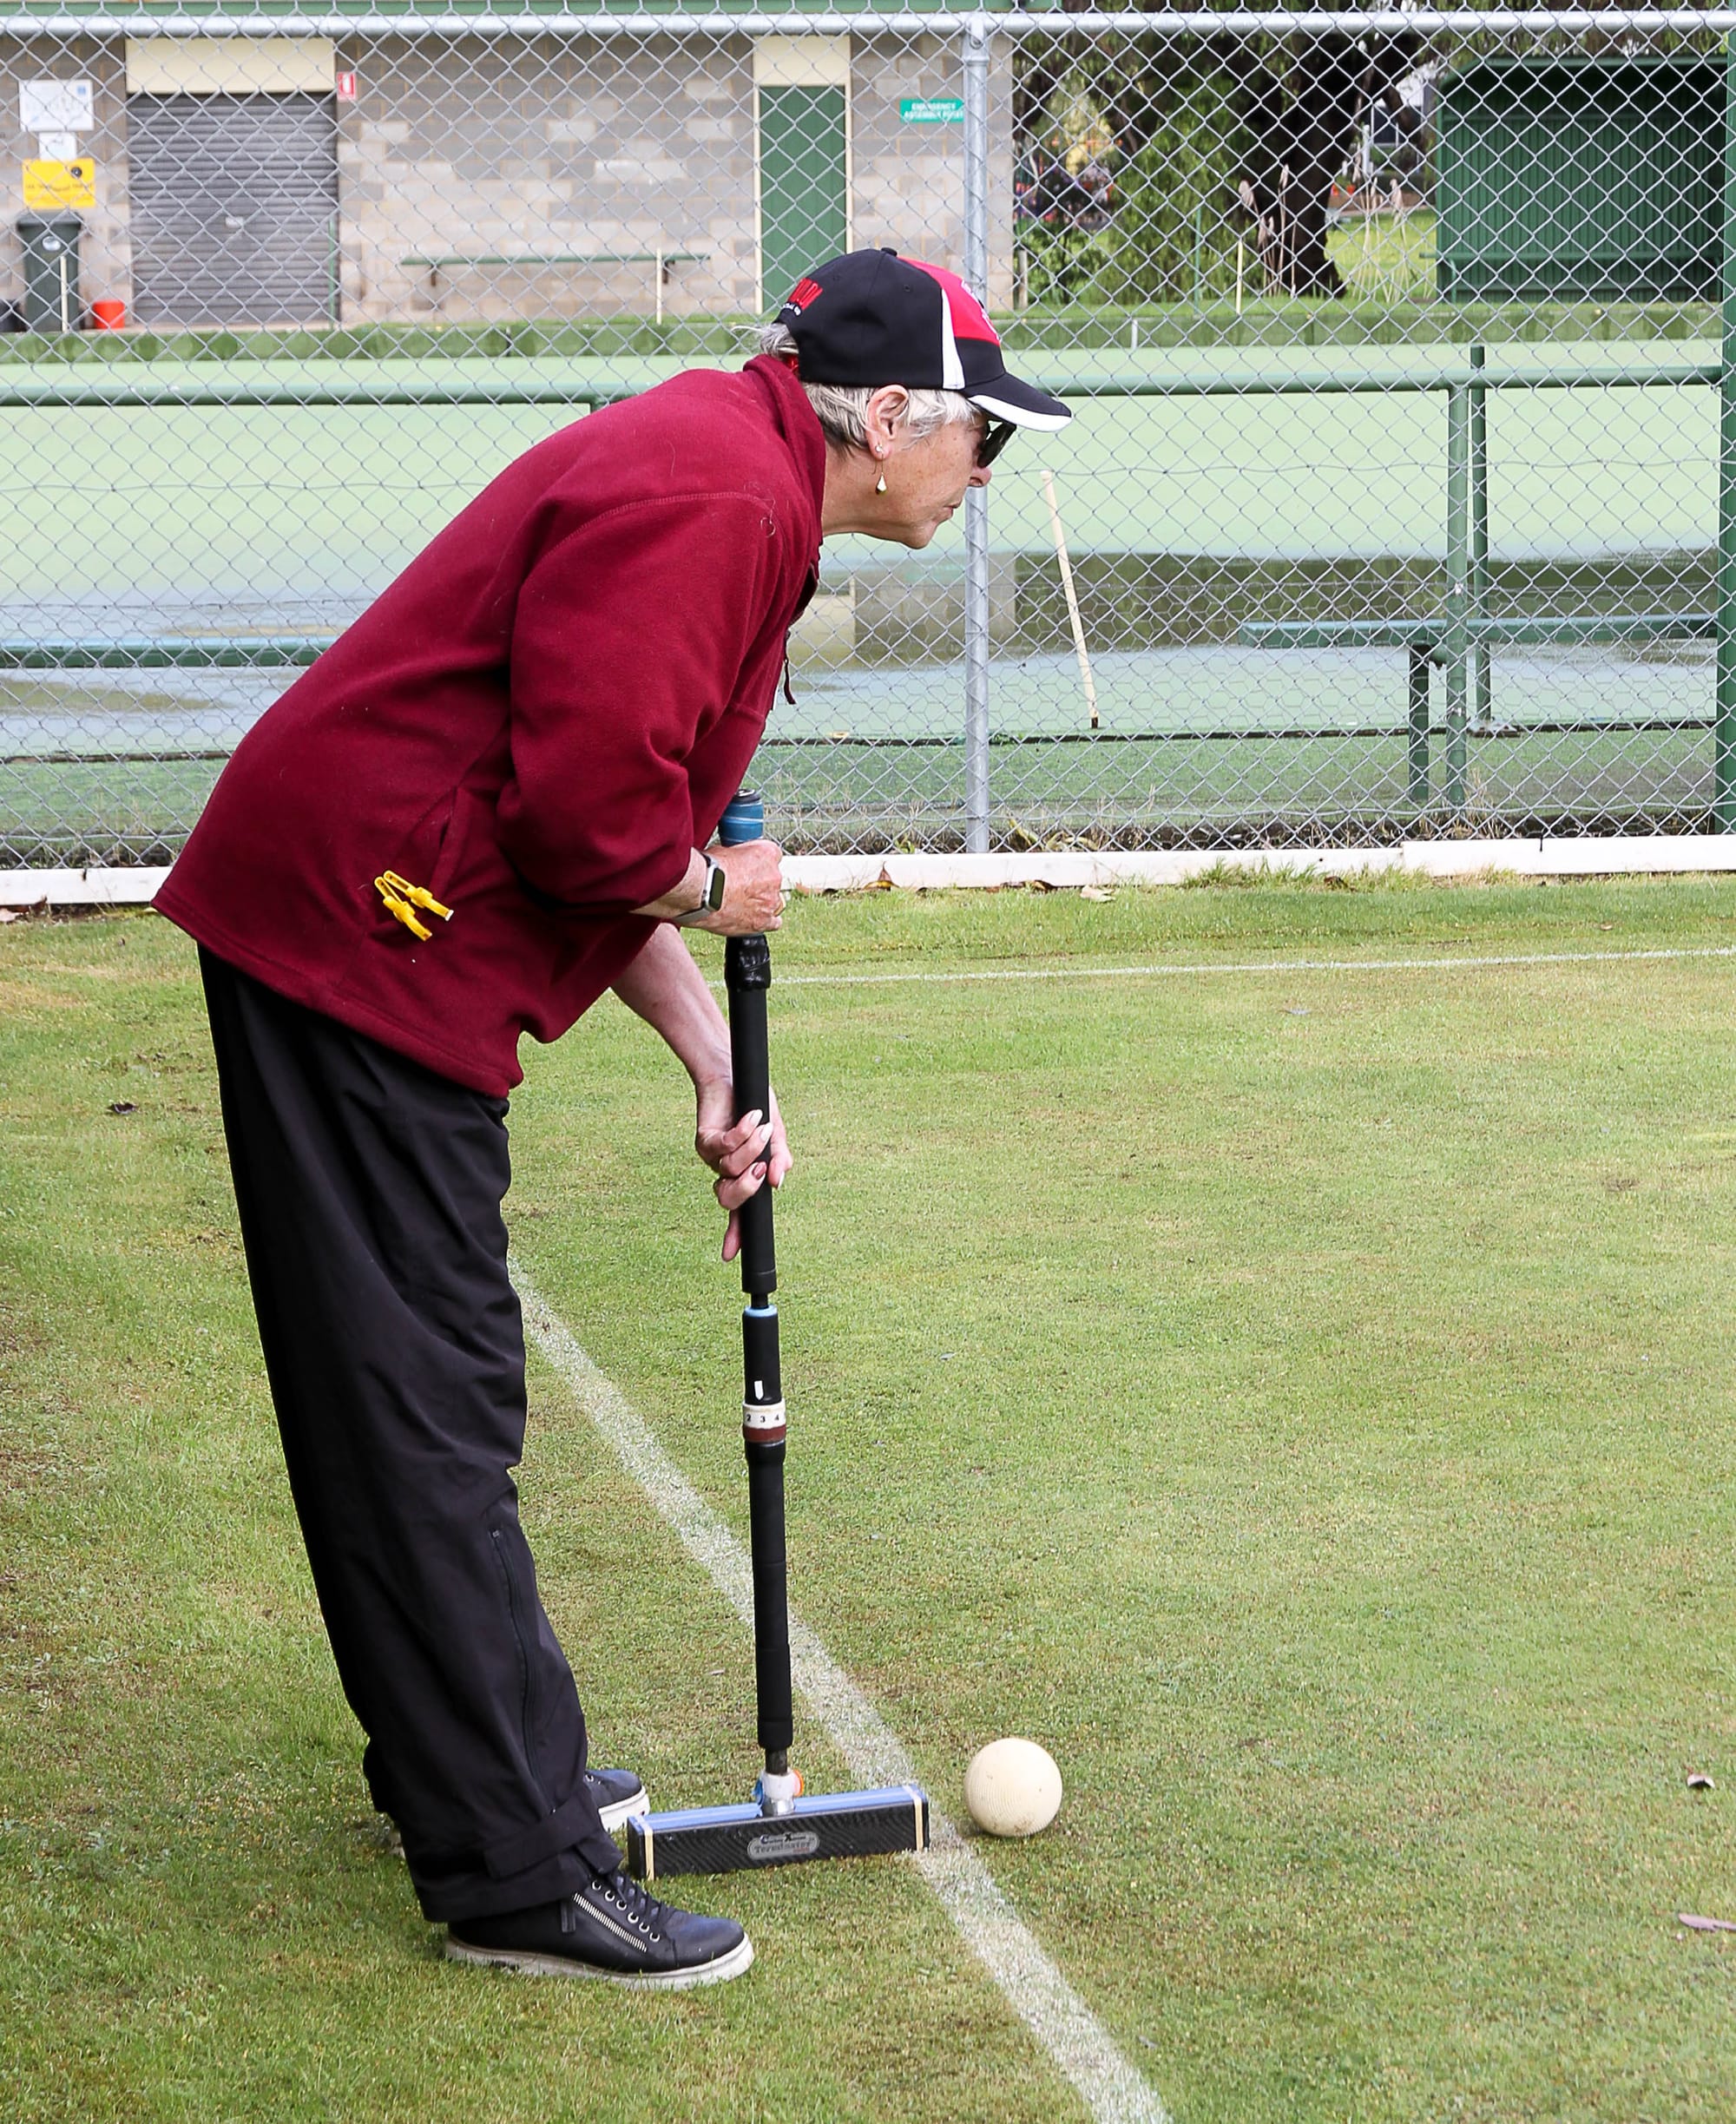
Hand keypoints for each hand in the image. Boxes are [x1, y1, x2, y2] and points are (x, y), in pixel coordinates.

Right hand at [693, 836, 784, 935]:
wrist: (703, 892)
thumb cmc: (709, 870)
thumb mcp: (722, 850)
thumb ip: (736, 855)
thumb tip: (731, 860)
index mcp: (767, 853)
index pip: (771, 855)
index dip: (757, 863)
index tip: (748, 867)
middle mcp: (774, 876)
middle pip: (773, 880)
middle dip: (758, 883)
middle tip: (740, 886)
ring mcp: (771, 900)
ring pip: (773, 901)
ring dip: (761, 902)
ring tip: (742, 903)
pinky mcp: (764, 921)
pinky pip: (773, 922)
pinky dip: (765, 921)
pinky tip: (752, 918)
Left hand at [695, 1078, 791, 1261]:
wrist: (736, 1073)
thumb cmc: (755, 1103)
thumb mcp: (776, 1134)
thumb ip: (780, 1158)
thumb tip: (777, 1182)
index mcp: (744, 1174)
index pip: (739, 1211)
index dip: (736, 1235)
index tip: (730, 1255)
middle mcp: (725, 1170)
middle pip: (728, 1199)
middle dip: (747, 1187)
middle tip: (761, 1168)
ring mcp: (712, 1157)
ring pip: (729, 1170)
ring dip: (750, 1148)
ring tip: (761, 1126)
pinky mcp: (703, 1138)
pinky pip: (722, 1147)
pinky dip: (741, 1133)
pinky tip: (751, 1116)